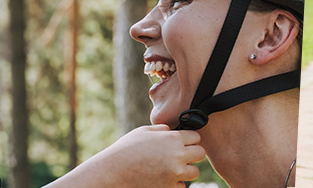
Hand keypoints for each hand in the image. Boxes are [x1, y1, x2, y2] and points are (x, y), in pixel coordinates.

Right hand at [55, 125, 203, 187]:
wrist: (112, 172)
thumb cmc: (125, 150)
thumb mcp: (143, 132)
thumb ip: (162, 130)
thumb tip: (173, 130)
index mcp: (172, 139)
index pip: (196, 137)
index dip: (189, 140)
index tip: (182, 143)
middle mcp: (177, 155)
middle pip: (200, 153)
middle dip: (191, 154)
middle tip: (178, 156)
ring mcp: (175, 173)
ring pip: (194, 172)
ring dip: (185, 170)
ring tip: (170, 168)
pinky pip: (182, 185)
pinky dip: (175, 183)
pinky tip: (162, 178)